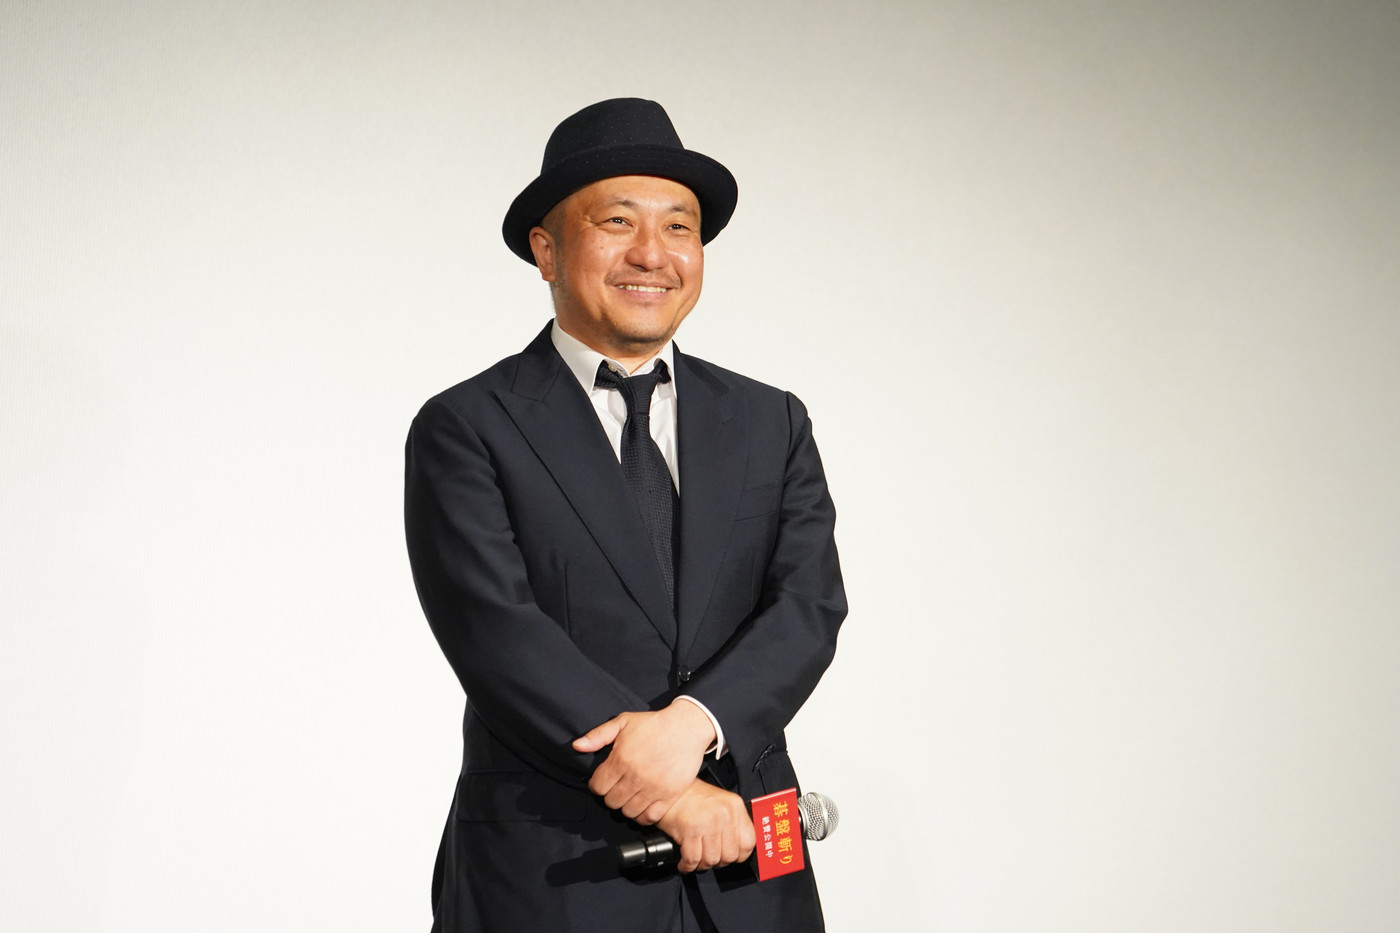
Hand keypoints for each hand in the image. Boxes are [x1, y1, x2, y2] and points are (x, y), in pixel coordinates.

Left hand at [572, 701, 716, 823]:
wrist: (686, 727)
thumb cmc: (654, 724)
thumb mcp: (623, 722)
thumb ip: (598, 735)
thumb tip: (577, 746)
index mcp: (621, 759)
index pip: (598, 787)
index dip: (598, 784)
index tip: (605, 780)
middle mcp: (635, 777)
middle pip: (611, 802)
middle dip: (611, 795)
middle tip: (618, 787)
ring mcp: (653, 788)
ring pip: (628, 812)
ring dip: (626, 806)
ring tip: (630, 795)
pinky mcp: (669, 796)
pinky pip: (649, 817)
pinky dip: (643, 816)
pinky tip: (643, 806)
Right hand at [656, 780, 755, 872]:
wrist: (669, 789)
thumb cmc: (692, 796)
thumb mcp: (720, 803)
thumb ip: (732, 822)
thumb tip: (737, 849)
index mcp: (734, 806)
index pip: (749, 841)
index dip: (740, 855)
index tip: (732, 857)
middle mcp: (724, 814)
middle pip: (730, 855)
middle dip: (719, 862)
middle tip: (710, 859)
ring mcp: (708, 822)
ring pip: (712, 859)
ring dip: (702, 865)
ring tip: (696, 860)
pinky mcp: (690, 830)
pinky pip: (693, 859)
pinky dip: (688, 866)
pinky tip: (684, 864)